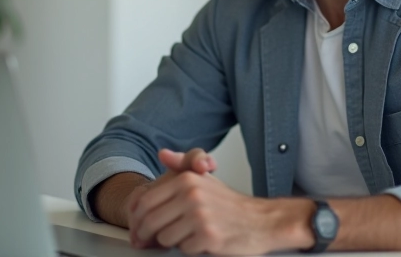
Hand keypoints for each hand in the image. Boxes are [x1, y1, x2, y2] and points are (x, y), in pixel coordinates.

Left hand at [127, 149, 309, 254]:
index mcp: (186, 180)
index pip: (146, 202)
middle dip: (146, 235)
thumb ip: (181, 166)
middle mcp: (191, 195)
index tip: (138, 228)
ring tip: (188, 235)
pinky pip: (184, 249)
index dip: (138, 219)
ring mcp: (200, 216)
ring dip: (173, 242)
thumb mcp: (204, 179)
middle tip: (148, 242)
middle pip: (150, 221)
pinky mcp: (208, 236)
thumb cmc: (231, 204)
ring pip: (165, 238)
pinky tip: (202, 241)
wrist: (262, 221)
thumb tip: (163, 154)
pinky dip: (191, 249)